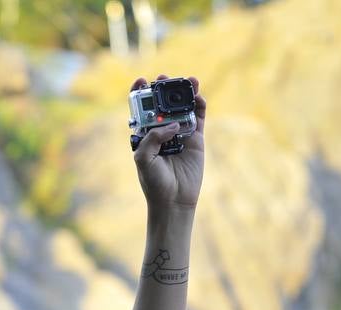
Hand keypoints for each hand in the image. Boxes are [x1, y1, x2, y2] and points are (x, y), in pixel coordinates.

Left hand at [132, 75, 205, 210]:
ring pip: (183, 107)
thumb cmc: (154, 182)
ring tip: (188, 80)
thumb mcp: (143, 158)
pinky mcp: (196, 139)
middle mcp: (162, 131)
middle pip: (164, 104)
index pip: (142, 109)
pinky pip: (199, 118)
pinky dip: (200, 105)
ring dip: (185, 92)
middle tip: (164, 78)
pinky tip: (199, 96)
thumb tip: (173, 123)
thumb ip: (153, 137)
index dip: (140, 93)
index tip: (141, 80)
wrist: (174, 200)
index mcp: (145, 134)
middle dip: (164, 88)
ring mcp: (180, 133)